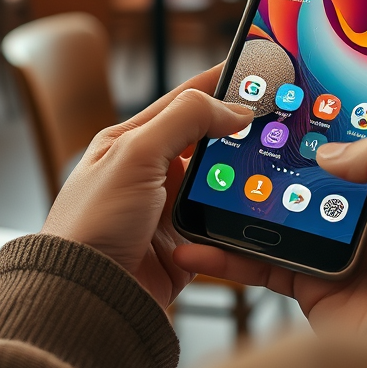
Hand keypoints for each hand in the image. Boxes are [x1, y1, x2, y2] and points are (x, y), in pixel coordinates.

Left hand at [41, 66, 253, 308]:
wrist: (87, 295)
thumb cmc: (91, 222)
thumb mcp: (135, 153)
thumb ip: (184, 120)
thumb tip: (234, 108)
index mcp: (131, 140)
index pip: (184, 100)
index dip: (220, 84)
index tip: (256, 72)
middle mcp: (150, 172)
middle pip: (207, 142)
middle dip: (240, 133)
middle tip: (279, 121)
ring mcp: (167, 209)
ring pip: (219, 183)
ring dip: (242, 178)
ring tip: (277, 164)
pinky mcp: (183, 245)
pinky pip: (221, 225)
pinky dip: (237, 220)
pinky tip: (257, 210)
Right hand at [173, 73, 366, 333]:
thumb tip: (326, 151)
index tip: (360, 50)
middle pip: (333, 147)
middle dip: (299, 124)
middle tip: (266, 98)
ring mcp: (337, 234)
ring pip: (285, 196)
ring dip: (250, 187)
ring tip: (217, 163)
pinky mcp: (307, 269)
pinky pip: (259, 255)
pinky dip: (227, 252)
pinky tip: (197, 244)